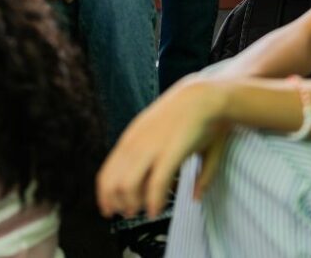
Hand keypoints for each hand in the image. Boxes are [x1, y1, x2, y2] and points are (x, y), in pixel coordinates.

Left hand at [96, 78, 227, 219]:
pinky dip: (153, 201)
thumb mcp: (175, 140)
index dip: (104, 193)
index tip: (108, 208)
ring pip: (128, 184)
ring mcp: (151, 147)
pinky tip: (156, 210)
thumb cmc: (194, 118)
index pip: (107, 170)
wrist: (206, 95)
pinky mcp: (170, 152)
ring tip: (141, 213)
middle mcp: (136, 142)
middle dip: (116, 202)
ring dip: (132, 203)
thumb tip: (195, 197)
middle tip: (126, 214)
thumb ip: (177, 168)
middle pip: (113, 181)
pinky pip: (156, 183)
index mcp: (132, 138)